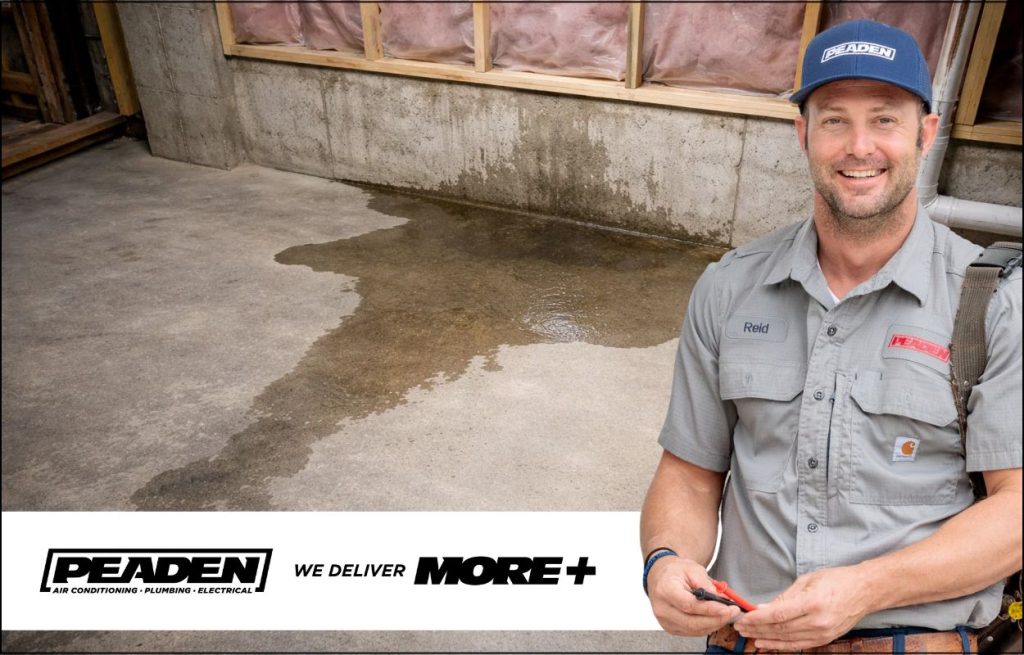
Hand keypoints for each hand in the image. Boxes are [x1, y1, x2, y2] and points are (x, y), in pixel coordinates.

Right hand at [647, 556, 742, 636]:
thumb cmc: (675, 572)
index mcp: (665, 590)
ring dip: (714, 623)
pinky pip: (693, 632)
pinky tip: (714, 617)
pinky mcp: (670, 628)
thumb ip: (707, 584)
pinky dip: (707, 626)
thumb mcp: (692, 569)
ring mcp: (665, 621)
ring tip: (726, 613)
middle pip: (693, 622)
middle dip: (717, 619)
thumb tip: (722, 599)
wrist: (662, 577)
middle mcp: (662, 608)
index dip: (710, 609)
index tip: (727, 608)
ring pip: (695, 630)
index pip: (689, 605)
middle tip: (733, 612)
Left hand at [734, 565, 871, 650]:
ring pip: (787, 639)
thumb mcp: (808, 580)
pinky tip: (767, 643)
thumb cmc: (837, 580)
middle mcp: (818, 621)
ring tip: (748, 635)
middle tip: (740, 626)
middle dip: (757, 628)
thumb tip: (764, 607)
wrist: (864, 591)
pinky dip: (781, 645)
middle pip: (780, 629)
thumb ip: (785, 596)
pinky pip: (799, 645)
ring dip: (765, 638)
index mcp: (813, 603)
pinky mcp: (826, 639)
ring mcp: (823, 633)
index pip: (778, 615)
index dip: (758, 618)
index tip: (744, 617)